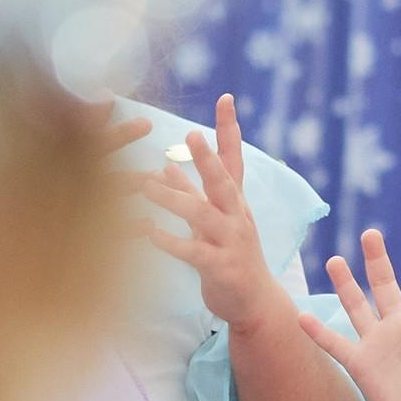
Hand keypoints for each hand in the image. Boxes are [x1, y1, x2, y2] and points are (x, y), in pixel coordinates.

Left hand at [136, 95, 284, 329]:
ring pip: (203, 214)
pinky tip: (149, 233)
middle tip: (191, 134)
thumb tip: (165, 164)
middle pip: (224, 181)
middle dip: (208, 158)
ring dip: (174, 197)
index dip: (229, 129)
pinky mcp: (221, 268)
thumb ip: (190, 192)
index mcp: (235, 202)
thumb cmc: (230, 256)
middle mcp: (237, 217)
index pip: (234, 159)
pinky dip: (171, 241)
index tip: (226, 98)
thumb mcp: (212, 220)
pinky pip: (194, 252)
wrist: (254, 302)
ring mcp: (232, 242)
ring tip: (145, 185)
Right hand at [300, 223, 400, 400]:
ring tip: (334, 260)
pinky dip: (318, 332)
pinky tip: (301, 317)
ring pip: (357, 305)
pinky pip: (335, 343)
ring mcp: (376, 341)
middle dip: (377, 260)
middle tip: (371, 233)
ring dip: (345, 284)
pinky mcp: (359, 362)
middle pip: (385, 285)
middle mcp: (399, 324)